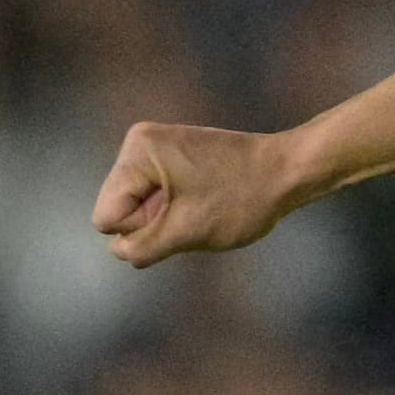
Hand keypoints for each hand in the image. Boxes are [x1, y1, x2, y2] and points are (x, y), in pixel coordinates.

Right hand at [93, 121, 304, 266]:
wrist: (288, 171)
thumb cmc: (242, 199)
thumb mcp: (186, 233)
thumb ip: (142, 248)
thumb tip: (118, 252)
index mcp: (137, 152)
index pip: (107, 216)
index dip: (140, 231)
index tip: (178, 218)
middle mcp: (139, 142)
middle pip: (120, 208)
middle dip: (153, 223)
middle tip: (194, 212)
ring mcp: (156, 147)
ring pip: (139, 206)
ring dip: (166, 218)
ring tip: (202, 206)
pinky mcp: (173, 156)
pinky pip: (157, 195)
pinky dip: (177, 208)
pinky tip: (204, 201)